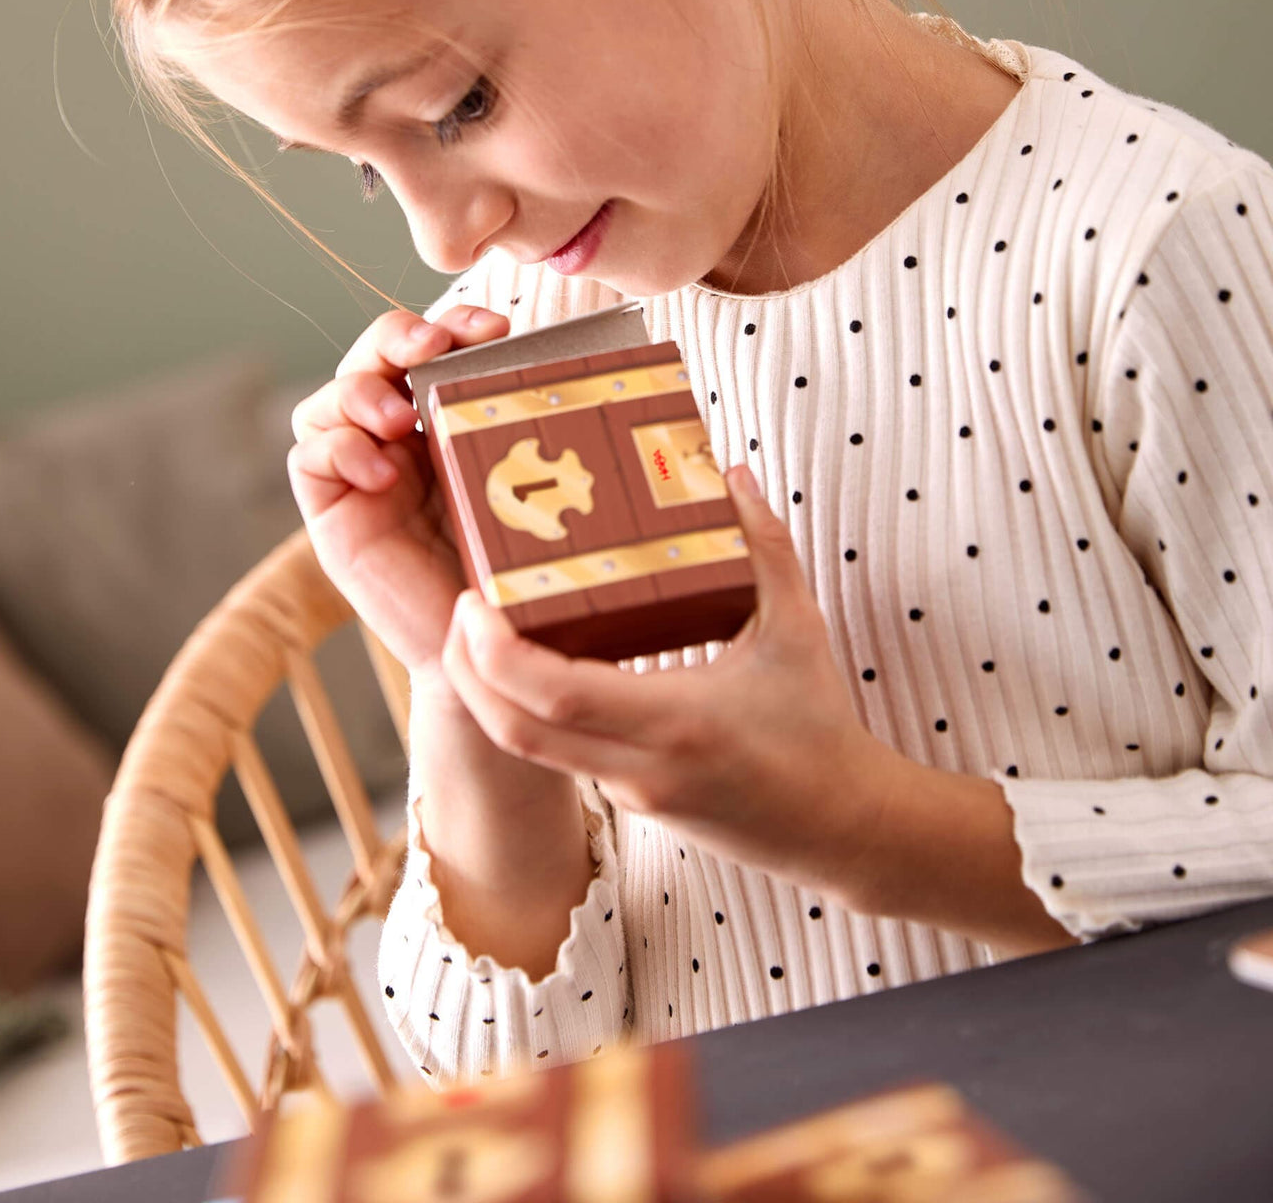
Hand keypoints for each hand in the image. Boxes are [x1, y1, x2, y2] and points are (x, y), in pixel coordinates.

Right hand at [288, 304, 508, 679]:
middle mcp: (399, 438)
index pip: (436, 346)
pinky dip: (338, 447)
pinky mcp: (332, 510)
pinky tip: (381, 471)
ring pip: (331, 396)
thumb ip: (536, 439)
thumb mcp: (532, 492)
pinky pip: (308, 455)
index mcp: (449, 420)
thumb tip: (594, 374)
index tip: (495, 328)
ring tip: (400, 420)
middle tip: (431, 347)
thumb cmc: (515, 570)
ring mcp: (361, 471)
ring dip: (361, 391)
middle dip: (397, 336)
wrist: (487, 653)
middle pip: (374, 354)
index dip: (455, 323)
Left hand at [439, 465, 901, 898]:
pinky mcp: (628, 801)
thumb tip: (732, 474)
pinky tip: (533, 664)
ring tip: (482, 627)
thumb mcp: (798, 629)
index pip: (553, 697)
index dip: (494, 652)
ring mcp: (627, 791)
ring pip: (526, 749)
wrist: (840, 827)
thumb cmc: (820, 730)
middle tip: (461, 606)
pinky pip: (557, 754)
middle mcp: (638, 766)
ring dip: (487, 692)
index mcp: (676, 722)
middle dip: (464, 671)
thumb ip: (765, 546)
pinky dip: (527, 710)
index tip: (473, 600)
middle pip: (511, 731)